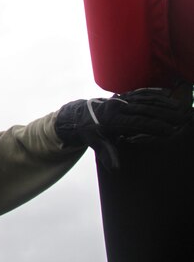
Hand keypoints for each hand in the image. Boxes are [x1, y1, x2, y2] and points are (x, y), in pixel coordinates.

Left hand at [56, 87, 190, 168]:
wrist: (79, 115)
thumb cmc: (89, 132)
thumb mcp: (94, 143)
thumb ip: (106, 154)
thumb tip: (115, 169)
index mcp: (111, 119)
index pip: (136, 123)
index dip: (152, 126)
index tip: (169, 131)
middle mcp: (117, 107)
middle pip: (144, 110)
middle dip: (163, 114)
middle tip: (181, 120)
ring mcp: (120, 99)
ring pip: (144, 99)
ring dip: (162, 102)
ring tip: (179, 107)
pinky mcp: (122, 95)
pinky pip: (140, 92)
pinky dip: (153, 92)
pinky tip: (166, 93)